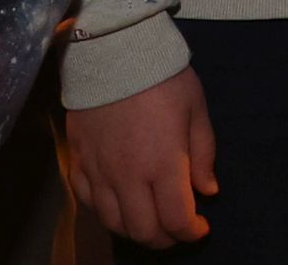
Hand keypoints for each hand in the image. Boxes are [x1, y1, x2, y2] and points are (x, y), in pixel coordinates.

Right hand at [64, 72, 217, 249]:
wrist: (113, 49)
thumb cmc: (162, 75)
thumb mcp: (196, 108)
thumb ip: (204, 153)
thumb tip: (208, 190)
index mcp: (163, 164)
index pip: (176, 220)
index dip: (191, 232)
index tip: (201, 226)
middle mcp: (128, 176)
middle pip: (144, 231)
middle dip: (165, 239)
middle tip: (177, 228)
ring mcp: (99, 171)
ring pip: (114, 223)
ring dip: (135, 230)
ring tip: (150, 219)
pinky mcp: (79, 161)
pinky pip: (88, 202)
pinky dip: (106, 213)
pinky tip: (120, 204)